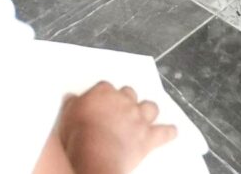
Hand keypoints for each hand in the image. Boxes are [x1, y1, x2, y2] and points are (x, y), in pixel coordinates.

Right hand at [56, 84, 174, 173]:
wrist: (97, 152)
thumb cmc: (79, 135)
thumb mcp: (67, 115)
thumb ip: (72, 104)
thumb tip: (71, 98)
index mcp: (103, 93)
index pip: (105, 87)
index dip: (104, 95)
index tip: (102, 102)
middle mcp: (123, 101)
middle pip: (130, 93)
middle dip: (128, 99)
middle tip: (123, 107)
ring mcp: (138, 118)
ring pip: (150, 107)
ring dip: (148, 110)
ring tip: (147, 114)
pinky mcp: (147, 136)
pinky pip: (164, 132)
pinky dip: (169, 132)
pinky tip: (172, 131)